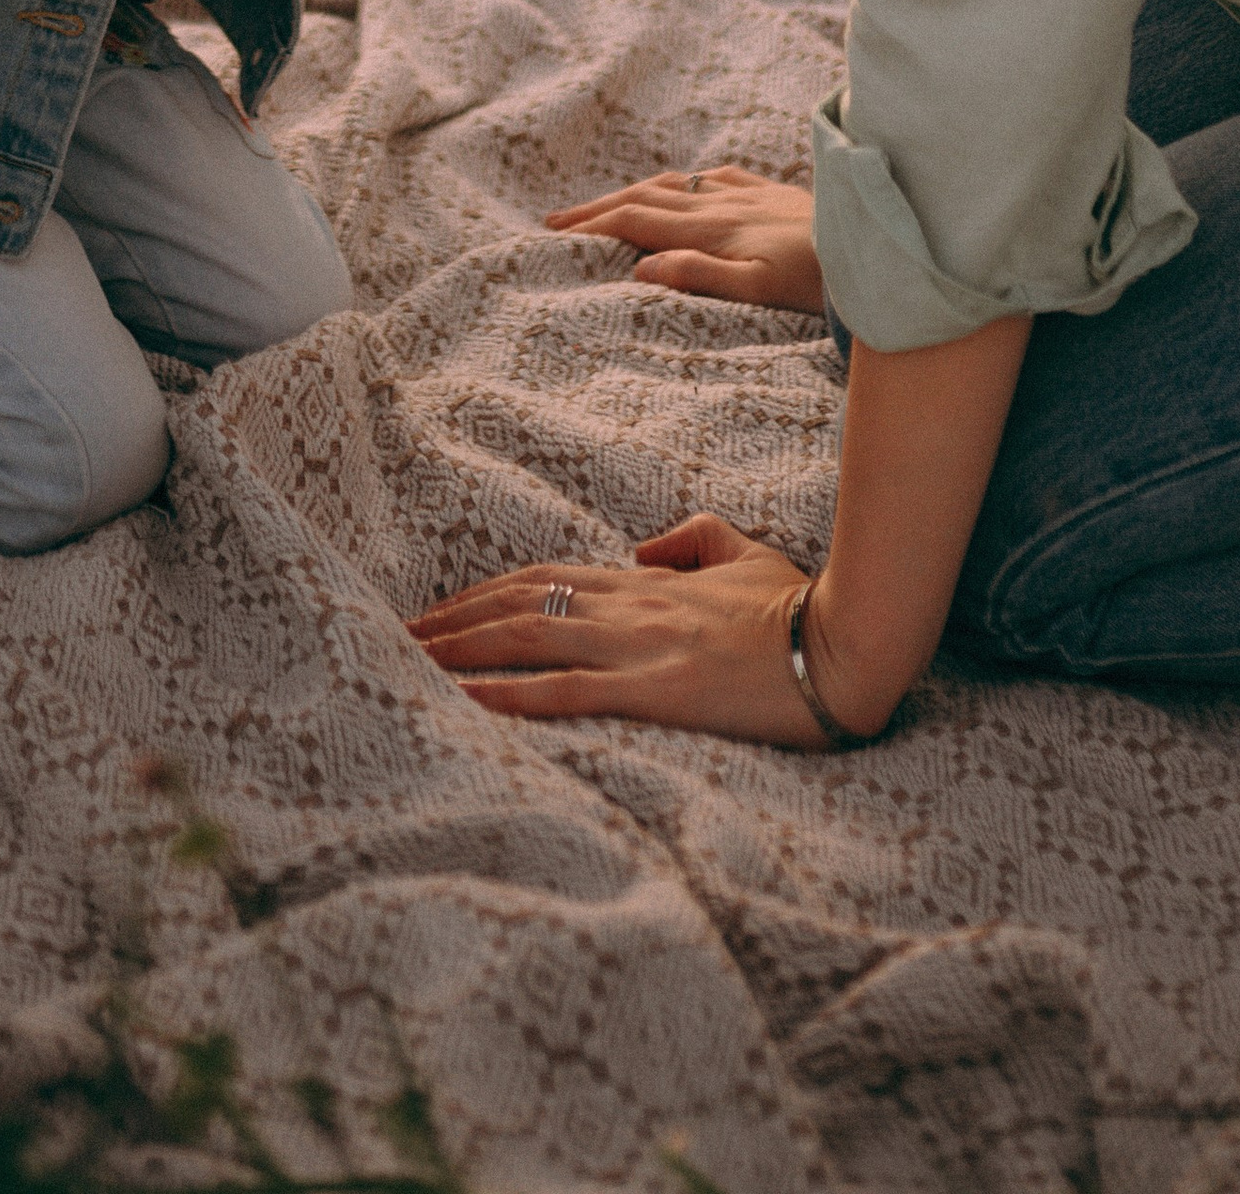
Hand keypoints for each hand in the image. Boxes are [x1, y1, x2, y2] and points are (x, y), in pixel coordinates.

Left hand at [411, 515, 871, 745]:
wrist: (843, 645)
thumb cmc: (799, 606)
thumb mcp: (744, 552)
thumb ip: (692, 539)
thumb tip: (642, 548)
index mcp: (646, 579)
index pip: (543, 577)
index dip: (485, 591)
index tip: (441, 610)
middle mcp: (628, 605)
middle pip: (518, 603)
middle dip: (452, 620)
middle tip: (396, 636)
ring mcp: (637, 647)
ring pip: (527, 639)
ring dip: (460, 650)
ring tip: (407, 662)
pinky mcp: (653, 690)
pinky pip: (565, 692)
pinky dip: (507, 694)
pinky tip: (465, 700)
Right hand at [546, 163, 824, 312]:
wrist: (873, 246)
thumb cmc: (817, 280)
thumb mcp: (757, 289)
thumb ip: (699, 274)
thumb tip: (639, 268)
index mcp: (711, 228)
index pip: (637, 221)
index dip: (593, 226)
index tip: (555, 234)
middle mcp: (722, 202)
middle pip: (645, 197)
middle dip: (598, 207)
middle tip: (557, 219)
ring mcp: (746, 193)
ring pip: (675, 185)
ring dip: (633, 192)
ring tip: (606, 204)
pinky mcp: (770, 192)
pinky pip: (714, 178)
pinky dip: (684, 182)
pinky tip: (687, 186)